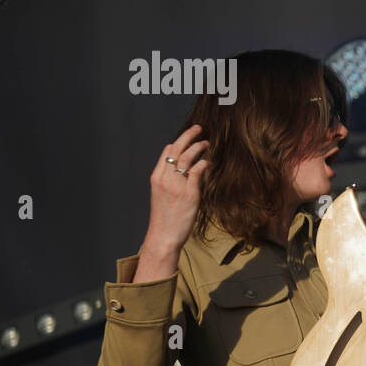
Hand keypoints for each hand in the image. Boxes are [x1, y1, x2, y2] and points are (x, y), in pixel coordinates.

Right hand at [142, 124, 209, 257]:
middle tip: (199, 128)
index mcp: (157, 177)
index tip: (188, 137)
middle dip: (188, 135)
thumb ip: (169, 180)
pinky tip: (208, 161)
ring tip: (207, 142)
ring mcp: (177, 185)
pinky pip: (197, 172)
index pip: (166, 152)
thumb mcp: (162, 195)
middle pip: (176, 149)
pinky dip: (203, 163)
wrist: (163, 237)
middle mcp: (165, 179)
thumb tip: (181, 167)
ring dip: (198, 146)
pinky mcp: (189, 194)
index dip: (178, 142)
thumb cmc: (165, 218)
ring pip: (187, 157)